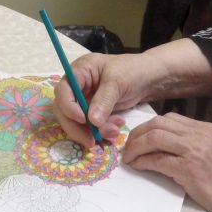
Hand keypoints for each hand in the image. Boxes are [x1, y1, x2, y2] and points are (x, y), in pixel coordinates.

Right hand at [51, 39, 211, 146]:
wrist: (149, 79)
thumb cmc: (134, 71)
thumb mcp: (118, 82)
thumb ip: (104, 100)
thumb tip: (90, 121)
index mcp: (80, 71)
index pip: (63, 90)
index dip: (69, 107)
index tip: (83, 119)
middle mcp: (77, 85)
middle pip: (64, 109)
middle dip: (77, 127)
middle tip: (91, 141)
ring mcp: (83, 99)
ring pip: (75, 121)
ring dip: (91, 131)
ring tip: (113, 133)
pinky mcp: (92, 111)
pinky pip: (88, 126)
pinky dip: (100, 131)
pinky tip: (116, 129)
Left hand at [122, 112, 211, 211]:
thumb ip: (191, 143)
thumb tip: (160, 144)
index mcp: (207, 128)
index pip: (171, 118)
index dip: (150, 126)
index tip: (139, 137)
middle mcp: (201, 134)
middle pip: (159, 123)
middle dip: (138, 134)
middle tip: (128, 146)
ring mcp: (195, 150)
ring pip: (155, 137)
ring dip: (136, 146)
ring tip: (129, 157)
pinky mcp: (188, 168)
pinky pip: (157, 159)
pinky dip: (142, 161)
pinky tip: (136, 166)